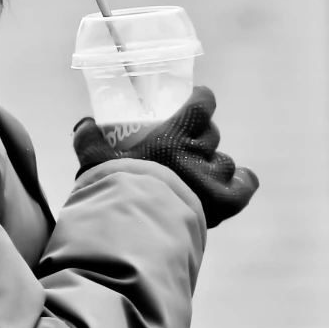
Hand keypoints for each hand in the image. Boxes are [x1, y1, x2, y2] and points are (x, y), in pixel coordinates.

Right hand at [73, 85, 257, 226]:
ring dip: (214, 165)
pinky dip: (241, 184)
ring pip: (225, 163)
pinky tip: (235, 184)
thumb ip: (89, 140)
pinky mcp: (221, 205)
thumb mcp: (95, 162)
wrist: (135, 229)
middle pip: (211, 134)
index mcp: (174, 136)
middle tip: (183, 145)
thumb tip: (85, 125)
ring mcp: (212, 180)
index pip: (202, 104)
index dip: (202, 99)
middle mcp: (198, 154)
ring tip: (197, 175)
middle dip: (201, 135)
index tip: (195, 98)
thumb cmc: (115, 191)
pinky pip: (243, 188)